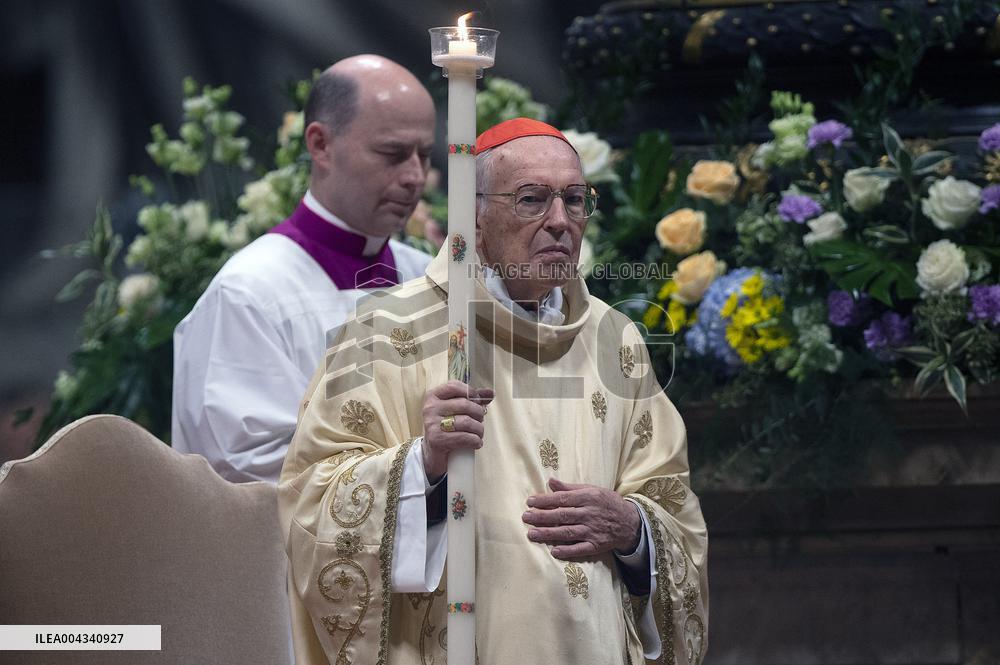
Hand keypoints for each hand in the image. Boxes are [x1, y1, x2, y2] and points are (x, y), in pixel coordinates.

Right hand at [421, 380, 493, 481]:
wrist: (433, 453)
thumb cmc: (446, 428)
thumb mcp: (456, 410)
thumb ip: (472, 399)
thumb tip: (490, 392)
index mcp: (433, 396)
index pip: (454, 386)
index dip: (471, 392)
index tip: (478, 401)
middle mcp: (430, 408)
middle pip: (464, 404)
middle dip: (479, 413)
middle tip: (480, 420)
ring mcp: (432, 424)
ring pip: (466, 422)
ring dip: (479, 429)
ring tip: (479, 434)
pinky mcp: (437, 440)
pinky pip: (464, 437)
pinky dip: (475, 441)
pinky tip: (476, 443)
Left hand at [522, 478, 640, 558]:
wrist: (629, 522)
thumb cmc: (607, 502)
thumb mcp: (591, 489)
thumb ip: (570, 487)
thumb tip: (550, 481)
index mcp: (588, 497)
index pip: (562, 499)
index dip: (545, 500)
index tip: (530, 502)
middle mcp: (589, 514)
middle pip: (562, 515)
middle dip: (542, 516)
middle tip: (525, 518)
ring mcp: (593, 530)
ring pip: (568, 532)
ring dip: (549, 534)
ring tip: (532, 534)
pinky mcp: (596, 545)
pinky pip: (580, 549)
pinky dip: (568, 551)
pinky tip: (554, 551)